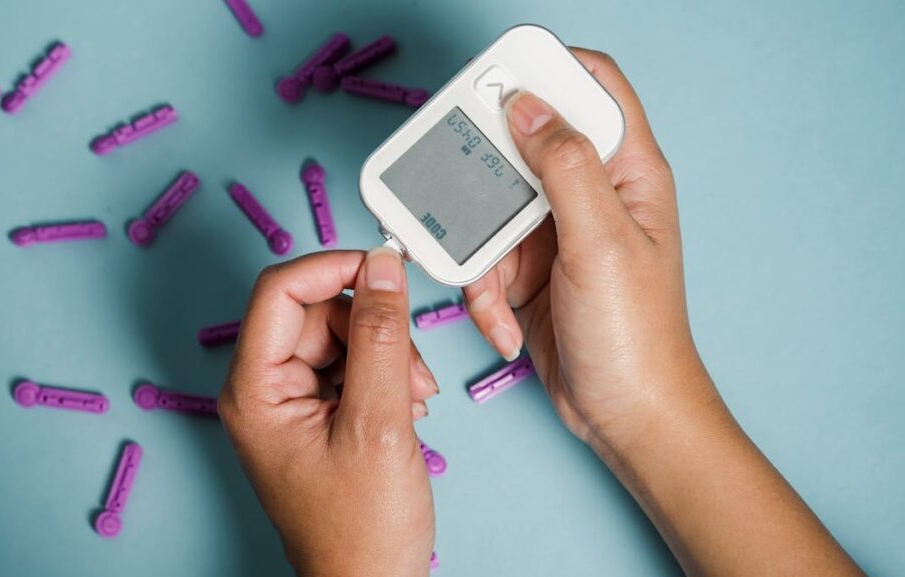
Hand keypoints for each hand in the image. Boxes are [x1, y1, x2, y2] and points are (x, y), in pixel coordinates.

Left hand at [219, 249, 435, 576]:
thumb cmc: (361, 528)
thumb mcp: (379, 422)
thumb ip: (381, 336)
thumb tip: (381, 266)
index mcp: (255, 390)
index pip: (280, 291)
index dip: (333, 269)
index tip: (383, 268)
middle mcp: (264, 389)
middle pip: (318, 312)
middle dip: (374, 328)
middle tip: (411, 370)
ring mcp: (290, 401)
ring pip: (342, 335)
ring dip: (387, 355)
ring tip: (412, 400)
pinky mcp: (316, 412)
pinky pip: (351, 364)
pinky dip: (385, 375)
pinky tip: (405, 405)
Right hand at [468, 49, 863, 576]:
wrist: (622, 415)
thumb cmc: (634, 335)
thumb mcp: (600, 242)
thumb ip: (565, 167)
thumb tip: (528, 106)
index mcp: (628, 173)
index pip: (593, 88)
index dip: (546, 71)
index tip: (496, 80)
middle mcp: (591, 194)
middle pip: (525, 145)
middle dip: (488, 175)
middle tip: (466, 197)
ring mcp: (557, 233)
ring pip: (491, 208)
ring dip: (480, 255)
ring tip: (495, 295)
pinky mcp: (529, 270)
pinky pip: (484, 258)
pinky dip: (482, 293)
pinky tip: (506, 326)